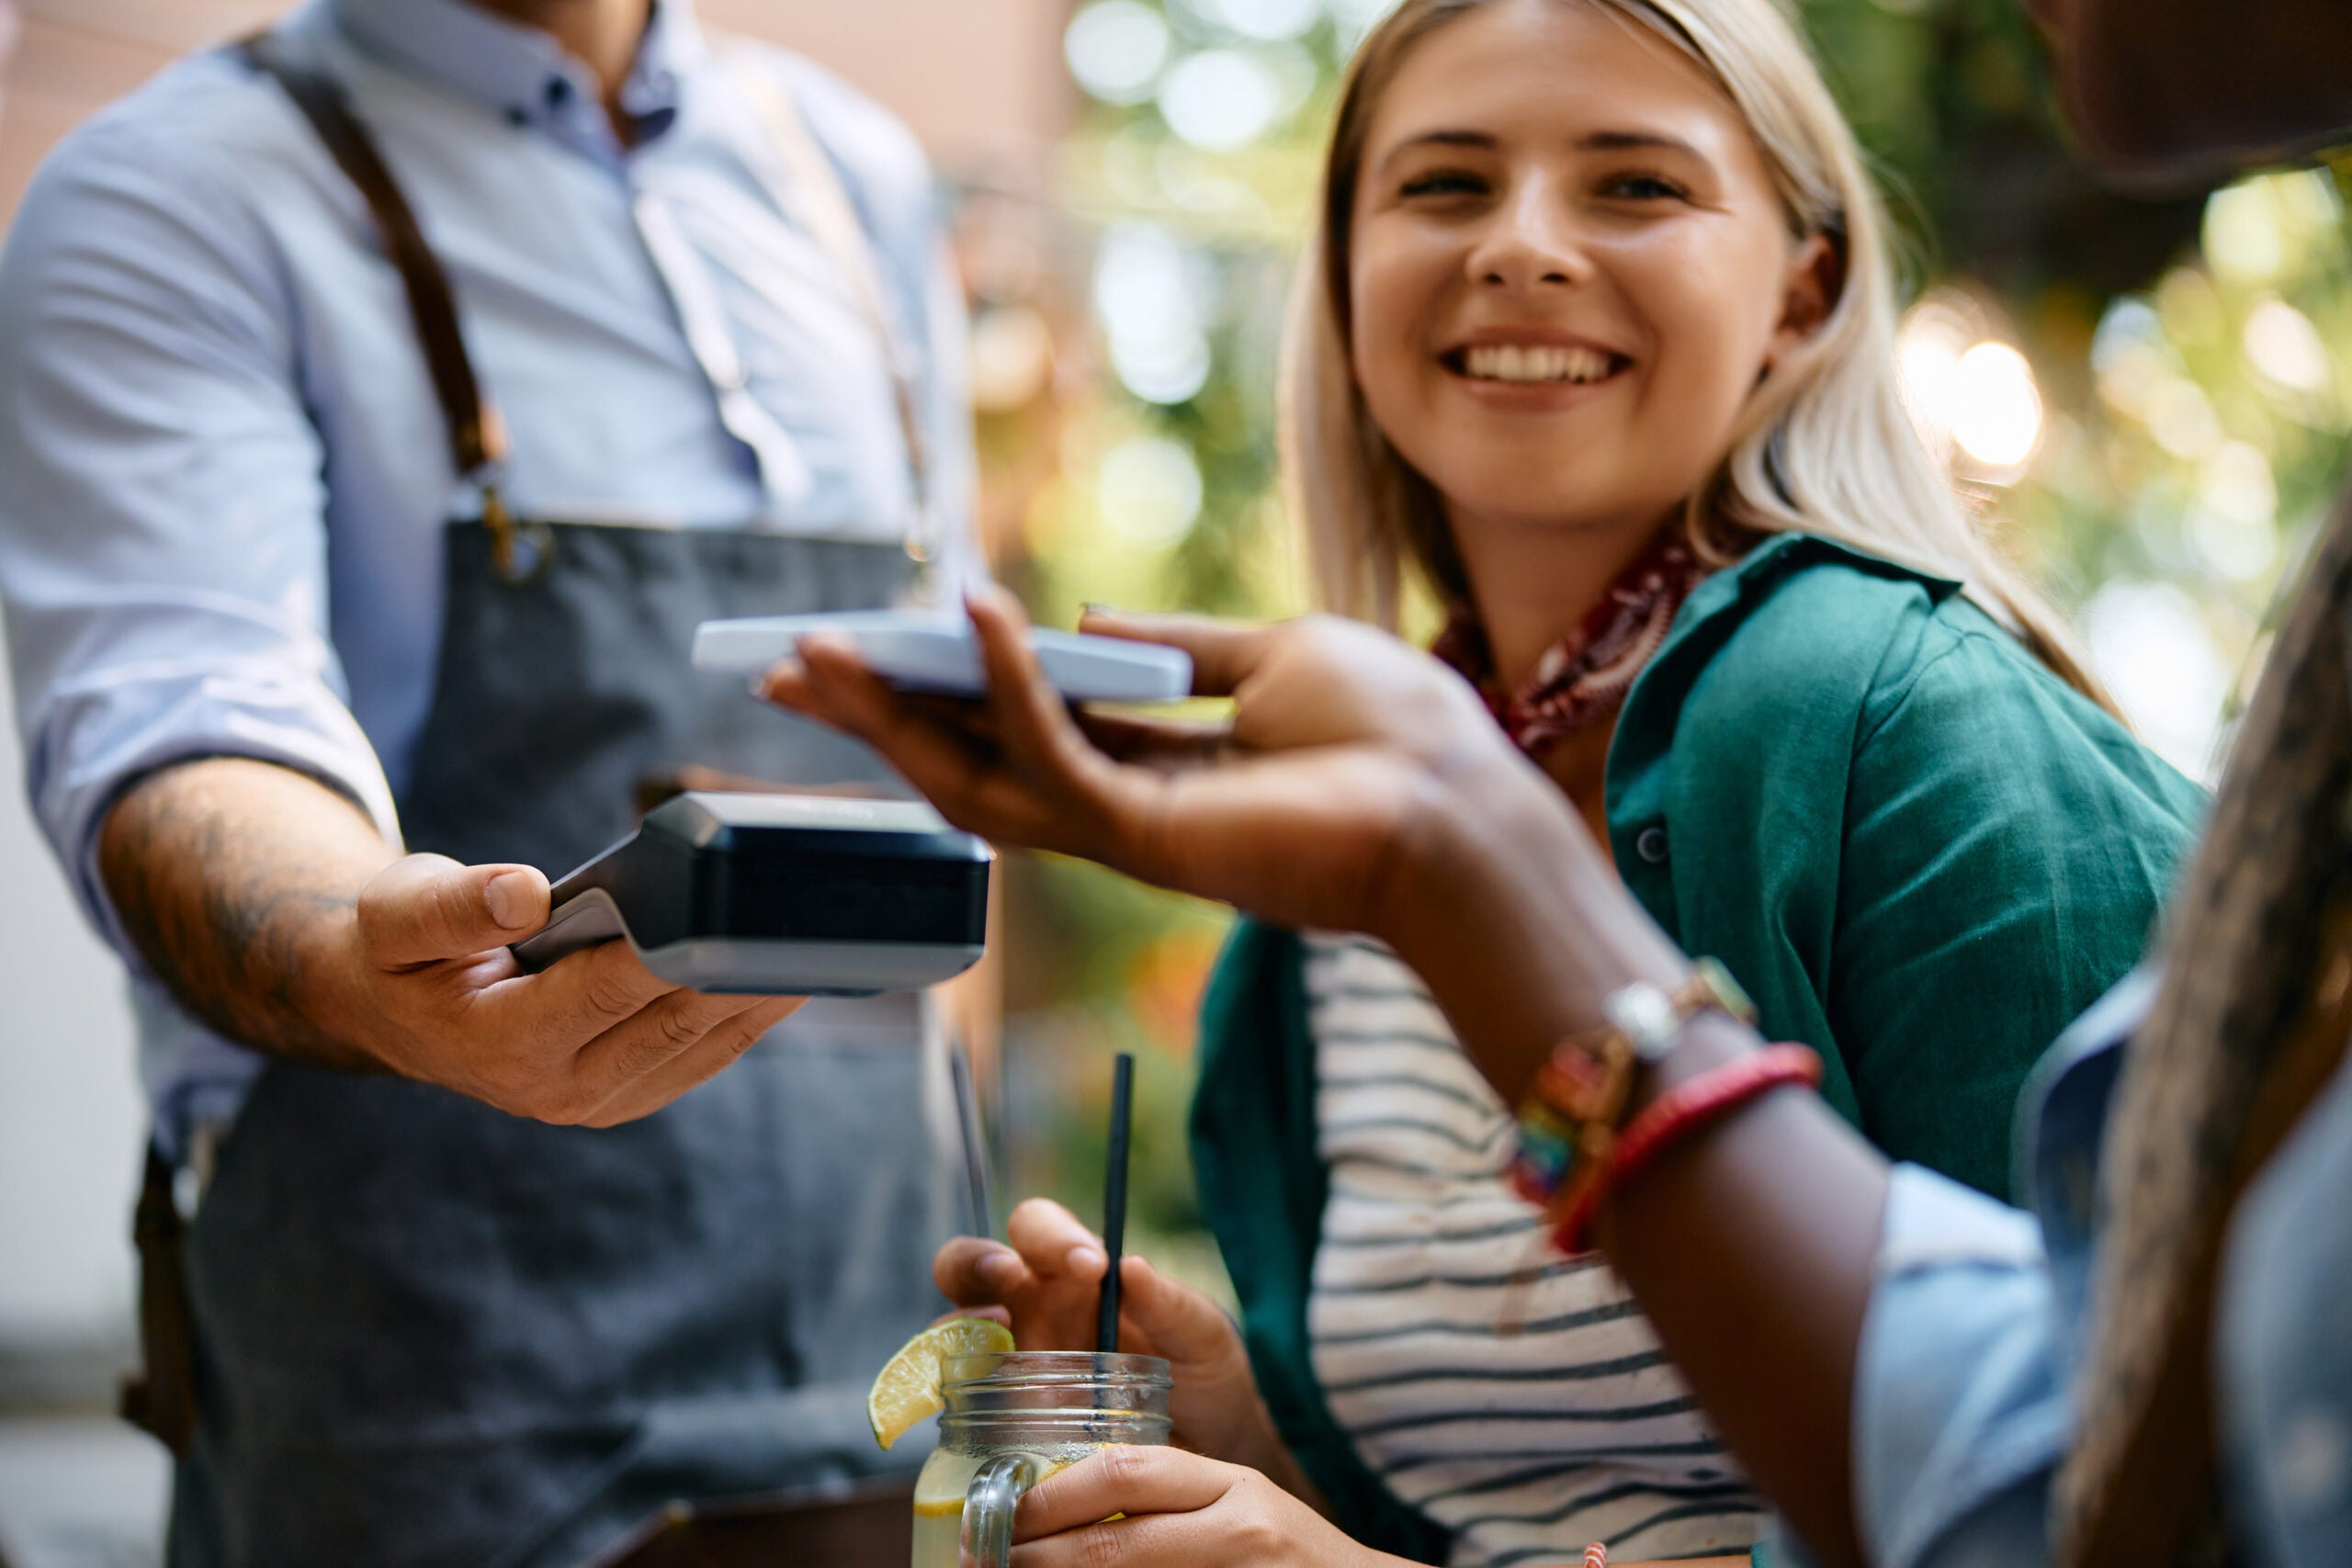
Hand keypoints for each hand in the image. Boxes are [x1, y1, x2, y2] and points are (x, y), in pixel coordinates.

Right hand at [323, 853, 803, 1124]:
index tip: (742, 912)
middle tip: (816, 918)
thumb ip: (452, 906)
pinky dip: (756, 1011)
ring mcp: (602, 1100)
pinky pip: (709, 1054)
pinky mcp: (634, 1092)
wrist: (395, 1010)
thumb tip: (524, 895)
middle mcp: (560, 1089)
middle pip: (675, 1022)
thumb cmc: (399, 949)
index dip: (676, 950)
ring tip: (832, 937)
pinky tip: (803, 966)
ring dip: (770, 994)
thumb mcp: (397, 914)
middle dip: (748, 972)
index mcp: (503, 1045)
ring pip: (707, 1045)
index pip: (609, 989)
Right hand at [759, 586, 1542, 950]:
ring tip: (812, 658)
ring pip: (980, 777)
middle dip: (879, 716)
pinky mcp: (1149, 838)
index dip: (947, 686)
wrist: (1464, 814)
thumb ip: (1175, 643)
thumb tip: (1084, 616)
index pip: (1028, 727)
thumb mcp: (1276, 654)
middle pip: (976, 761)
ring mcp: (1132, 832)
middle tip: (786, 669)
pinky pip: (1054, 754)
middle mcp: (1131, 808)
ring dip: (893, 717)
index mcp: (1163, 766)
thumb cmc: (1398, 733)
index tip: (875, 642)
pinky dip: (1006, 687)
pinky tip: (972, 617)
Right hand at [935, 1199, 1306, 1488]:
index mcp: (1075, 1275)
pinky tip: (982, 1410)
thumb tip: (1131, 1267)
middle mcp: (1032, 1310)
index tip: (1088, 1263)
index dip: (1049, 1236)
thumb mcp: (1202, 1336)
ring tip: (993, 1345)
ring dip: (958, 1329)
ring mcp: (1012, 1365)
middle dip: (977, 1263)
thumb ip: (1171, 1305)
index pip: (1037, 1229)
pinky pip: (964, 1402)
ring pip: (954, 1329)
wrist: (1211, 1451)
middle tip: (1008, 1275)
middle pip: (970, 1266)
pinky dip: (958, 1399)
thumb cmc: (1205, 1376)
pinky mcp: (1006, 1419)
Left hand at [1009, 1446, 1386, 1566]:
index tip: (1003, 1511)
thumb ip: (1166, 1500)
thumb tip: (1061, 1505)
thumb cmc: (1286, 1557)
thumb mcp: (1234, 1507)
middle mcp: (1240, 1525)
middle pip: (1116, 1538)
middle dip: (1040, 1553)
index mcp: (1230, 1482)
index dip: (1052, 1495)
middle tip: (990, 1560)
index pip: (1125, 1471)